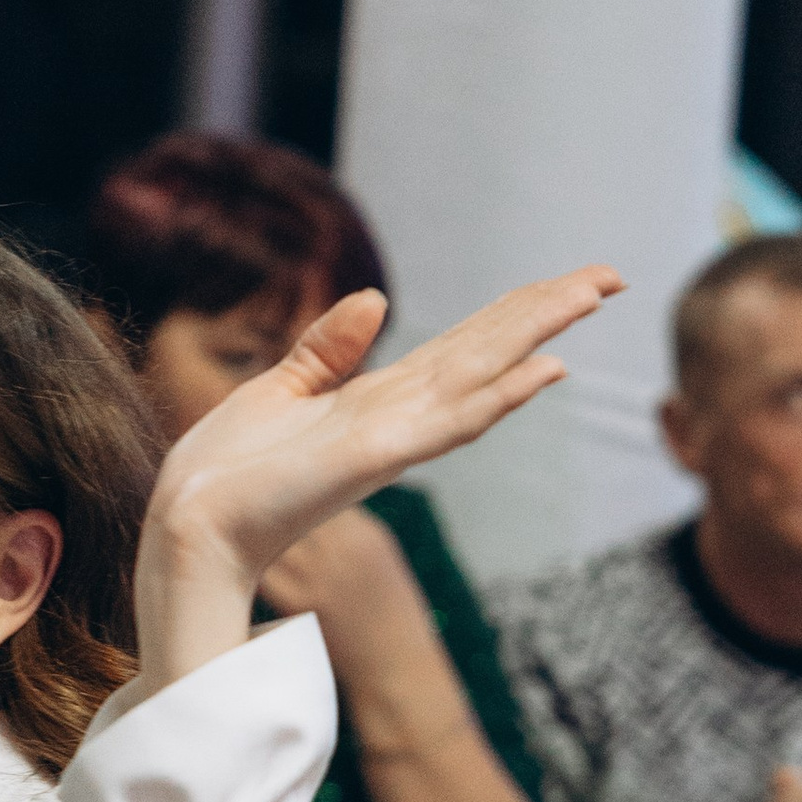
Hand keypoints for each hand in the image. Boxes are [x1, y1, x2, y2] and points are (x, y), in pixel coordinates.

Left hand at [135, 266, 621, 691]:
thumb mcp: (280, 390)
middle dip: (546, 311)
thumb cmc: (228, 471)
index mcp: (381, 401)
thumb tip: (374, 297)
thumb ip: (328, 349)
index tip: (567, 282)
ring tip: (590, 296)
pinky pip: (449, 421)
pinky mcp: (375, 455)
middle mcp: (401, 417)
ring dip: (537, 334)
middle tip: (611, 276)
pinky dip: (498, 394)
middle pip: (488, 352)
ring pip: (483, 375)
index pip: (463, 347)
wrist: (190, 525)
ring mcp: (395, 437)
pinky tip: (542, 368)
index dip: (514, 312)